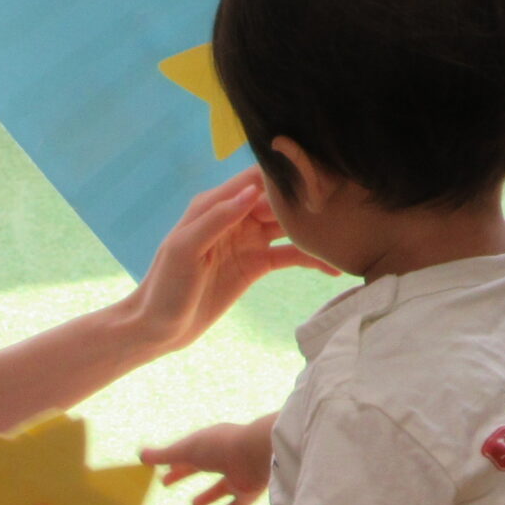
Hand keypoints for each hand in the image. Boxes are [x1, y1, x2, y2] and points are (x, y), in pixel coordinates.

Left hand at [127, 171, 332, 355]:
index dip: (284, 175)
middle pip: (279, 200)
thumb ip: (216, 219)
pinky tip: (334, 268)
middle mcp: (236, 217)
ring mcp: (249, 241)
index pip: (256, 179)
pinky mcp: (257, 265)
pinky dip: (312, 259)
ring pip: (290, 226)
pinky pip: (290, 256)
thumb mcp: (184, 250)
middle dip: (308, 199)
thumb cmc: (165, 286)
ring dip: (314, 228)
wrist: (158, 330)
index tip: (317, 174)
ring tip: (347, 230)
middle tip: (343, 204)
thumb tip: (253, 192)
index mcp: (215, 205)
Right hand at [142, 417, 274, 504]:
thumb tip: (141, 455)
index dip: (173, 461)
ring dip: (208, 496)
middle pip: (202, 466)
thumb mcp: (187, 450)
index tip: (159, 470)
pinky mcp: (250, 491)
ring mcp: (240, 474)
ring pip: (222, 487)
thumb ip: (165, 455)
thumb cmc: (220, 447)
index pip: (189, 452)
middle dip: (184, 473)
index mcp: (212, 443)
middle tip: (165, 483)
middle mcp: (226, 457)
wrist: (258, 453)